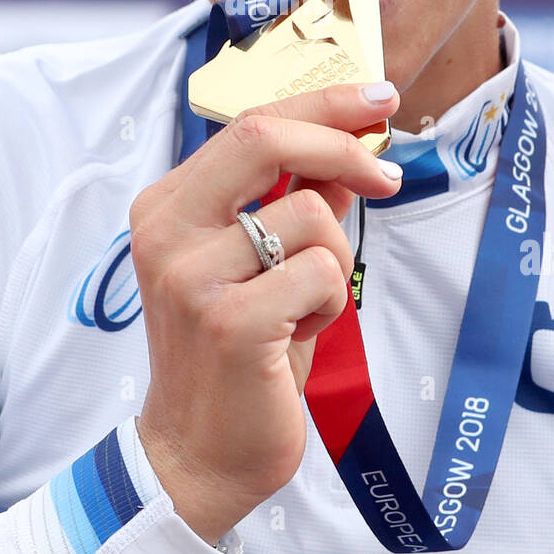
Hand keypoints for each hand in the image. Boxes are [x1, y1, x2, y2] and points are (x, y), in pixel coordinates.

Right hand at [130, 81, 400, 544]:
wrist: (197, 455)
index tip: (378, 97)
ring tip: (305, 307)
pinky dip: (329, 303)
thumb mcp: (262, 265)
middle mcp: (166, 230)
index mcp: (167, 206)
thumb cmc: (237, 356)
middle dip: (341, 143)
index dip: (321, 103)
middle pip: (264, 137)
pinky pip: (320, 273)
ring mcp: (191, 275)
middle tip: (386, 173)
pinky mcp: (228, 321)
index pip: (249, 124)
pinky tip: (298, 335)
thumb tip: (350, 147)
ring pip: (309, 214)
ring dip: (333, 260)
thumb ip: (295, 201)